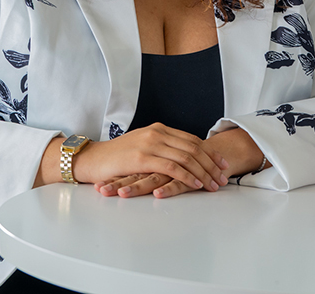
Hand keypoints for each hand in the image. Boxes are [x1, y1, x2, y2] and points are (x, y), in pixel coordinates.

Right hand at [66, 123, 228, 195]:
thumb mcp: (142, 147)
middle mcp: (157, 133)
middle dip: (211, 164)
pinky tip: (196, 184)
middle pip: (193, 148)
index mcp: (159, 129)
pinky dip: (187, 176)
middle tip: (223, 177)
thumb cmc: (115, 158)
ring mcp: (150, 144)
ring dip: (203, 172)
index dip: (209, 152)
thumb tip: (181, 158)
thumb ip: (161, 148)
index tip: (222, 164)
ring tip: (214, 184)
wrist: (91, 158)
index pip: (192, 140)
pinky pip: (172, 167)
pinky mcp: (142, 158)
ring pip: (186, 157)